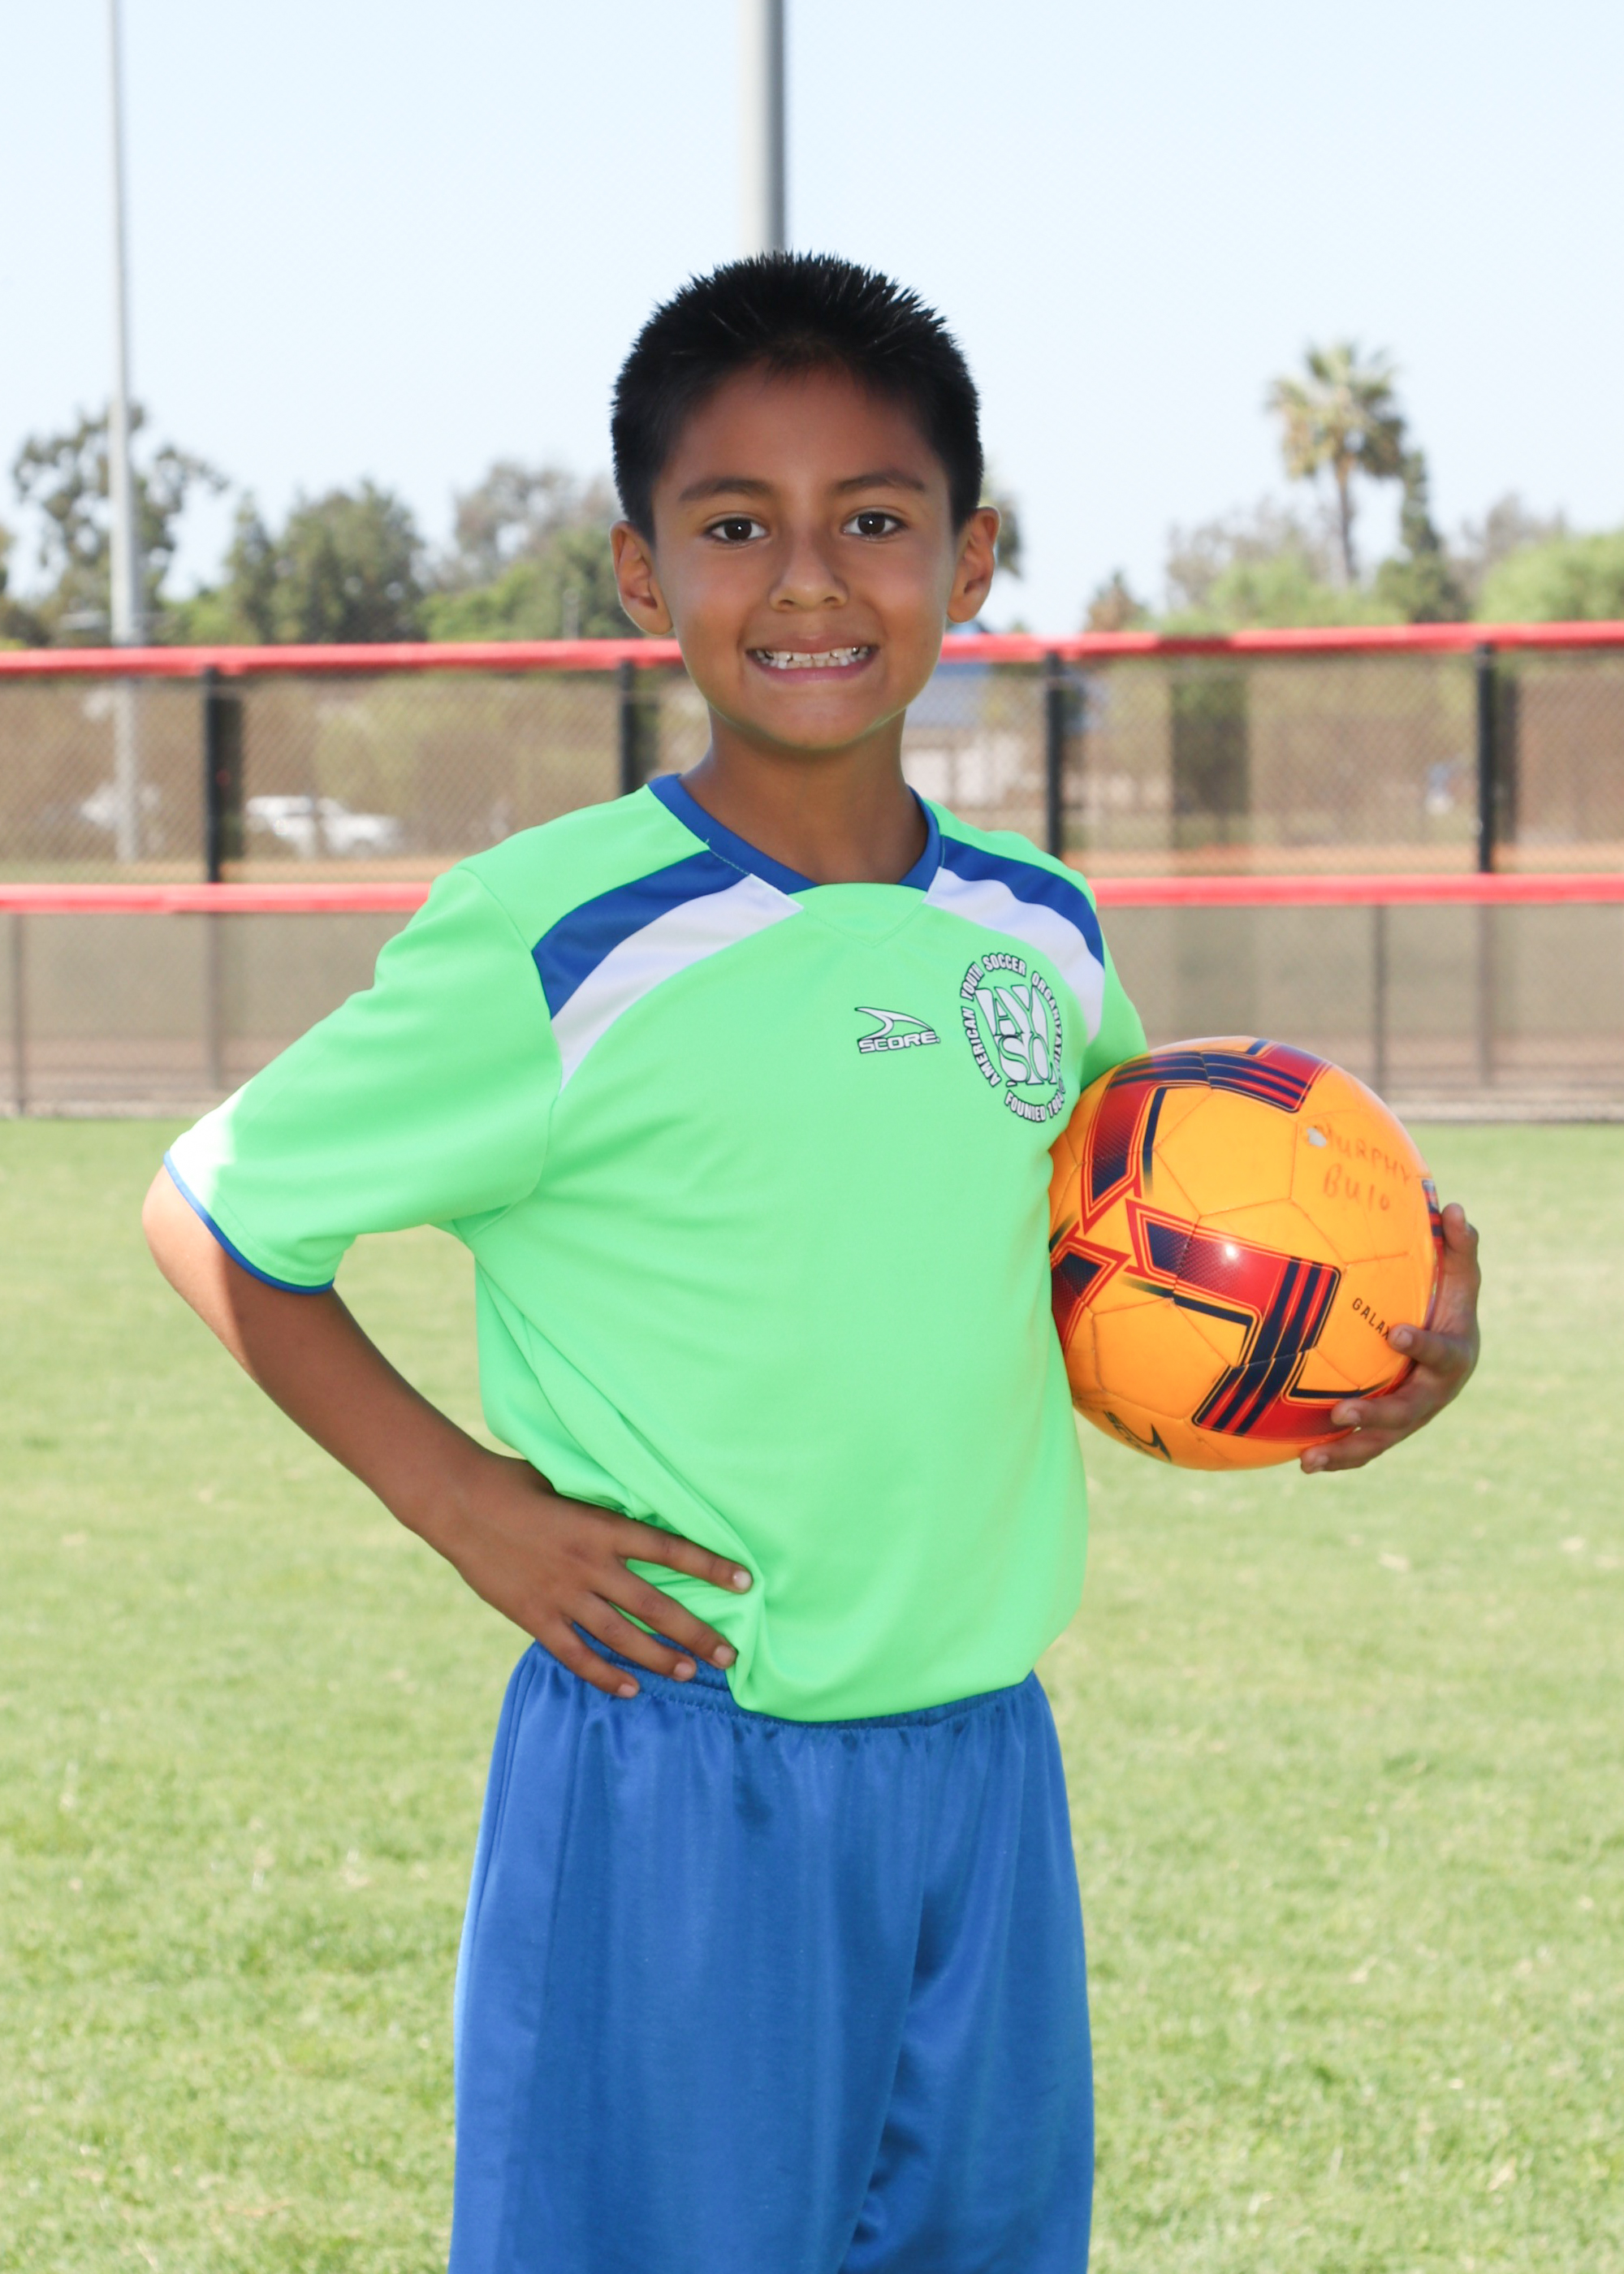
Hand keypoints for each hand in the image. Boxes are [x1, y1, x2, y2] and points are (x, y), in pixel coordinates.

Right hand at [440, 1449, 753, 1696]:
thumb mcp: (569, 1485)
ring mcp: (561, 1594)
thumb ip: (605, 1507)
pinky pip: (575, 1653)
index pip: (670, 1549)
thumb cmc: (517, 1483)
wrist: (459, 1502)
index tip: (745, 1581)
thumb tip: (644, 1511)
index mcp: (602, 1526)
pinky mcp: (534, 1616)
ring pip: (621, 1636)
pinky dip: (603, 1674)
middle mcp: (589, 1564)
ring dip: (658, 1658)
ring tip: (689, 1672)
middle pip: (655, 1606)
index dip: (710, 1567)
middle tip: (729, 1655)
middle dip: (696, 1633)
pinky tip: (629, 1688)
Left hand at [1301, 1201, 1479, 1473]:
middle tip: (1342, 1411)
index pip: (1440, 1353)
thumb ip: (1459, 1246)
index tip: (1396, 1333)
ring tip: (1310, 1459)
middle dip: (1376, 1415)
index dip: (1422, 1346)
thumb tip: (1455, 1206)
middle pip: (1408, 1412)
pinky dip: (1334, 1457)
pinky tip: (1299, 1461)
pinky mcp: (1387, 1431)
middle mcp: (1434, 1394)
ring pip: (1380, 1441)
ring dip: (1346, 1451)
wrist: (1450, 1353)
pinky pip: (1360, 1448)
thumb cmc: (1450, 1306)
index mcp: (1453, 1356)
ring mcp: (1410, 1418)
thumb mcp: (1460, 1277)